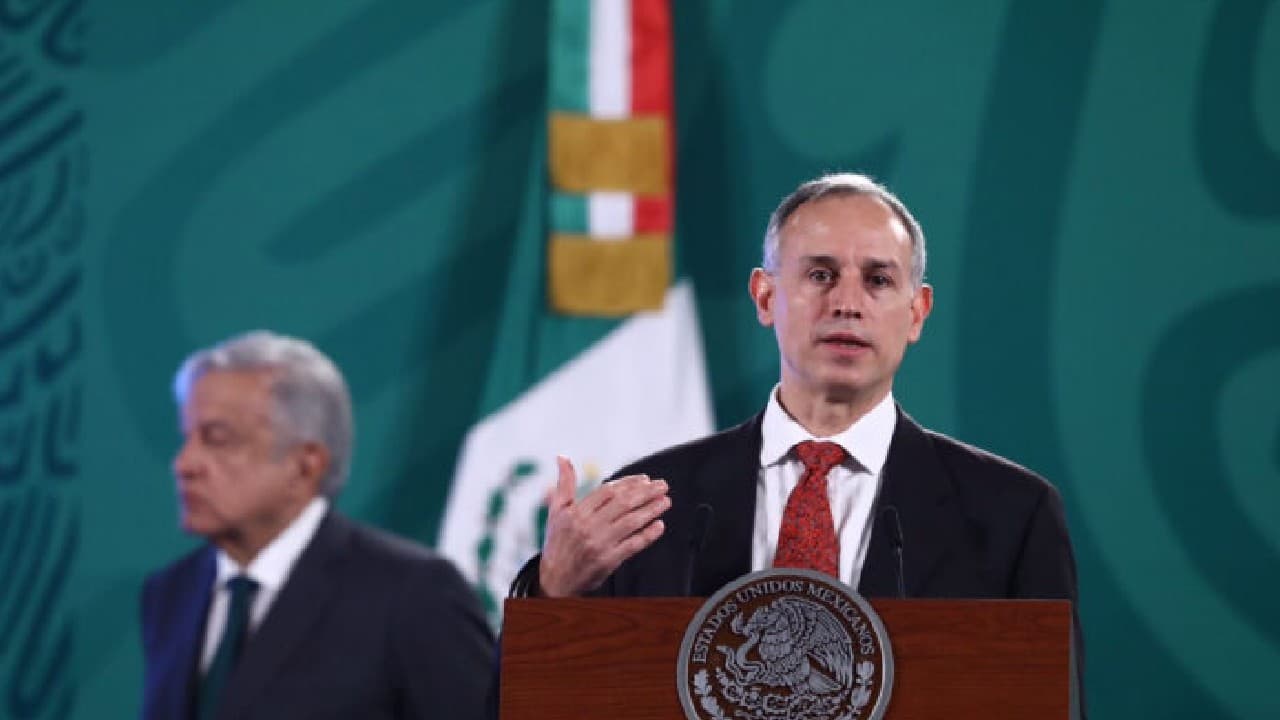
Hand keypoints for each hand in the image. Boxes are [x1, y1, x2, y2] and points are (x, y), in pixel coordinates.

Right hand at [539, 456, 670, 596]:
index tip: (645, 479)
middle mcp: (588, 526)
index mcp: (577, 512)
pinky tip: (659, 526)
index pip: (608, 491)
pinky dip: (648, 535)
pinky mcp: (608, 561)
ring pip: (631, 522)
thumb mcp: (556, 511)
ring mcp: (599, 544)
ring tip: (665, 501)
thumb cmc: (557, 543)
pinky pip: (632, 545)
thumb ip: (564, 483)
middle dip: (646, 492)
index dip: (629, 483)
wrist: (554, 580)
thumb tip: (562, 457)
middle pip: (623, 504)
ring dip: (651, 510)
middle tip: (662, 486)